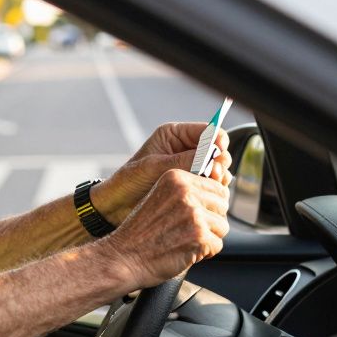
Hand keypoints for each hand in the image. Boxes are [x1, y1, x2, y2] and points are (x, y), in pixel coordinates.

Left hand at [91, 122, 231, 223]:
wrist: (116, 205)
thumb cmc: (129, 182)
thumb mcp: (154, 167)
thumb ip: (183, 160)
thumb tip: (212, 157)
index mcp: (174, 134)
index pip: (208, 130)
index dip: (218, 140)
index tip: (219, 153)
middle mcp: (185, 148)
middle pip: (218, 149)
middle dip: (219, 161)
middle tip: (212, 174)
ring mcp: (190, 166)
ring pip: (218, 167)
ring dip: (218, 176)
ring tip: (208, 184)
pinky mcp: (191, 184)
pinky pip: (211, 183)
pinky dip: (213, 188)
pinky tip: (206, 194)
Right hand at [97, 169, 229, 287]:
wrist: (123, 257)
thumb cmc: (140, 233)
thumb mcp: (160, 198)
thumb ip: (186, 192)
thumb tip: (221, 192)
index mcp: (176, 177)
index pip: (216, 187)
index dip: (208, 205)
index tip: (191, 216)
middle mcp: (186, 191)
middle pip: (222, 205)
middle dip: (210, 221)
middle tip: (186, 230)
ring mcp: (193, 213)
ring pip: (222, 226)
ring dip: (207, 238)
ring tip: (182, 240)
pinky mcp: (199, 235)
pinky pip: (217, 245)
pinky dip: (204, 253)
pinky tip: (183, 251)